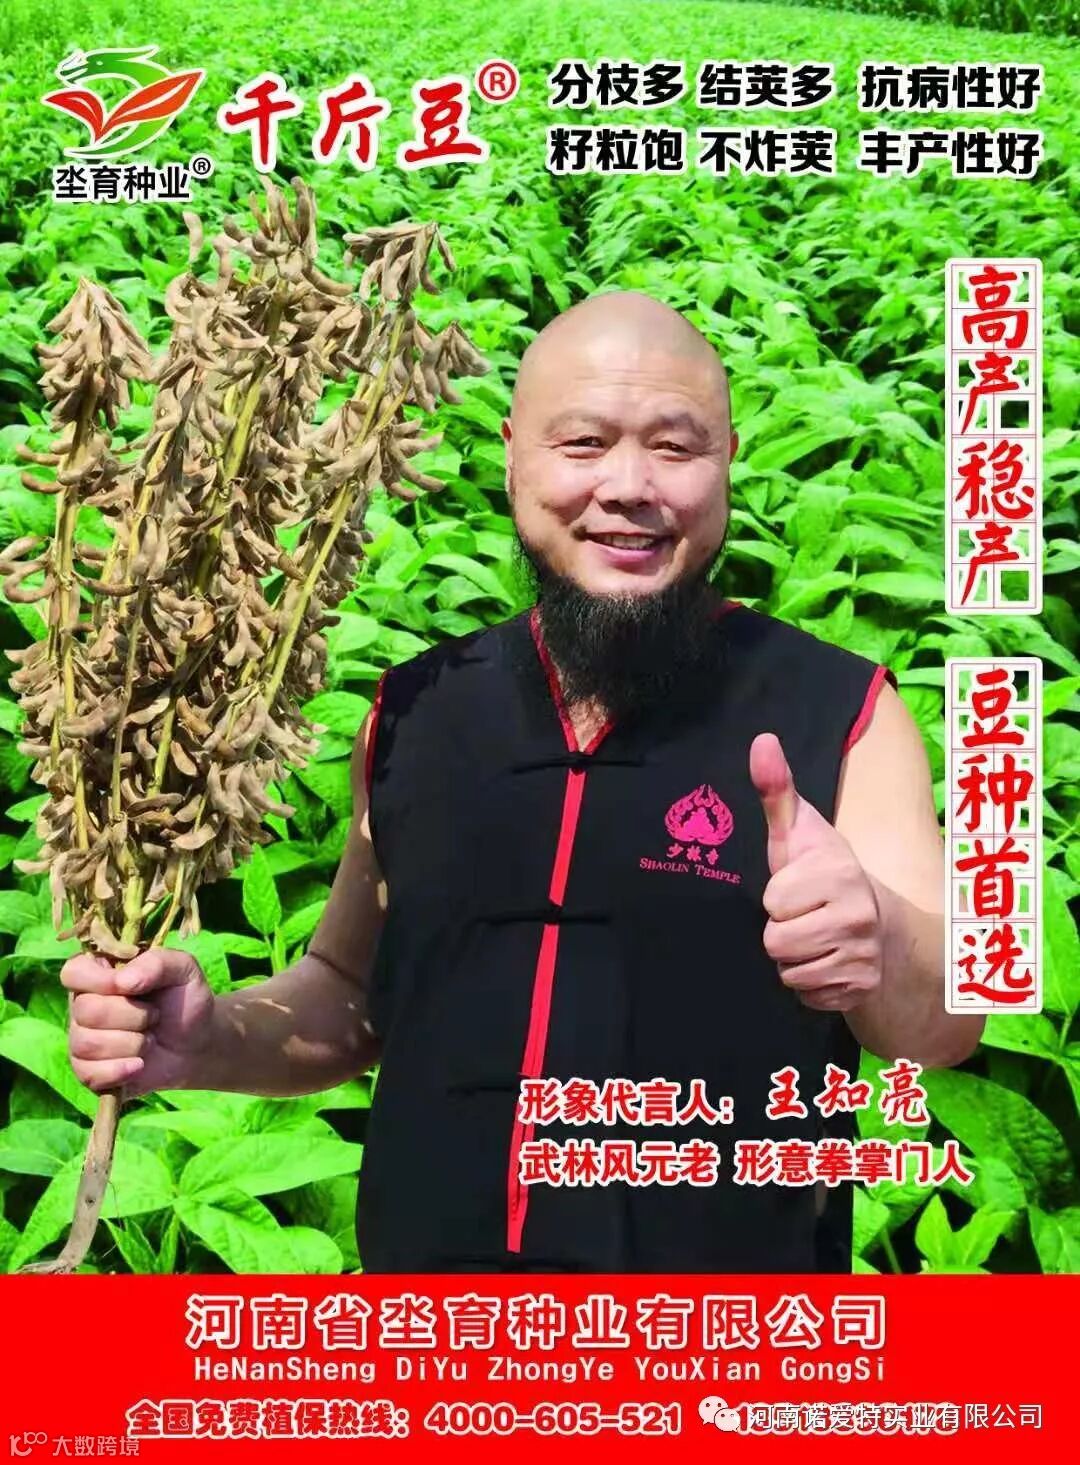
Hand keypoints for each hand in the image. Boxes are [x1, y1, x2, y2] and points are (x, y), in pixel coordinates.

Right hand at [60, 947, 216, 1098]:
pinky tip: (140, 1065)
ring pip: (87, 1043)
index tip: (130, 988)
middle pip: (85, 1010)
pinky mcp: (87, 1071)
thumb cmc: (185, 1001)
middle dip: (132, 1016)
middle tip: (155, 1016)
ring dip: (131, 1043)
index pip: (73, 972)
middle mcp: (84, 1004)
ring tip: (150, 1039)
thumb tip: (123, 982)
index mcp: (100, 973)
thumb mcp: (183, 969)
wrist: (197, 1045)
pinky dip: (120, 1070)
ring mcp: (83, 1039)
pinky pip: (88, 1073)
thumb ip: (157, 963)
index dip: (99, 981)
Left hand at [749, 732, 882, 1011]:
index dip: (777, 897)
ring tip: (814, 937)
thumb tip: (761, 741)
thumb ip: (777, 790)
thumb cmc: (823, 872)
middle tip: (805, 916)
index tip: (799, 888)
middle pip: (776, 943)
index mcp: (840, 874)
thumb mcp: (799, 832)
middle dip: (782, 931)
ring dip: (794, 959)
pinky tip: (827, 962)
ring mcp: (863, 957)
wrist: (878, 922)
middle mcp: (858, 916)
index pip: (773, 902)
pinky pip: (807, 996)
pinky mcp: (860, 989)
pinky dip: (810, 984)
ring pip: (790, 973)